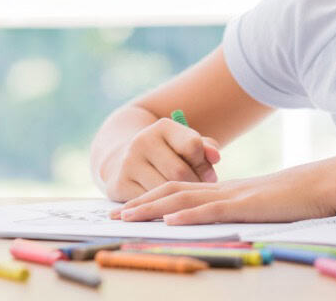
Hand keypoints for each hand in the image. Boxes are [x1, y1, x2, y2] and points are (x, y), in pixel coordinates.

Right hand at [101, 117, 221, 201]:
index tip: (207, 173)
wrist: (126, 160)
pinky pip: (150, 203)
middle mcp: (142, 141)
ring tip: (186, 197)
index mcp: (163, 127)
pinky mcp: (119, 184)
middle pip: (180, 171)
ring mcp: (128, 163)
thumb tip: (215, 157)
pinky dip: (163, 207)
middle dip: (194, 185)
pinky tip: (169, 205)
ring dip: (180, 198)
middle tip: (199, 191)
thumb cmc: (168, 154)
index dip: (204, 164)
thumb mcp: (186, 145)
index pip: (193, 146)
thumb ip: (206, 148)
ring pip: (165, 189)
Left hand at [108, 160, 335, 224]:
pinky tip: (169, 219)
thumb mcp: (262, 205)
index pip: (180, 191)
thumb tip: (226, 220)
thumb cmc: (297, 198)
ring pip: (184, 198)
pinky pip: (212, 209)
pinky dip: (188, 214)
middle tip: (114, 213)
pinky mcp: (246, 205)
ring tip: (127, 215)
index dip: (152, 199)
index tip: (129, 209)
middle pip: (173, 192)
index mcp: (225, 191)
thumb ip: (242, 210)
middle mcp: (223, 190)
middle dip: (141, 203)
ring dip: (153, 207)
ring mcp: (233, 196)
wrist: (322, 184)